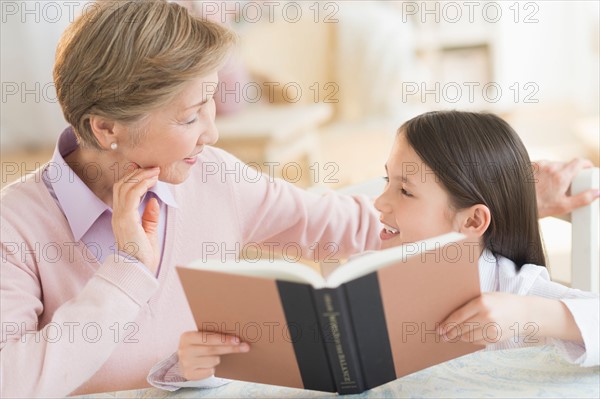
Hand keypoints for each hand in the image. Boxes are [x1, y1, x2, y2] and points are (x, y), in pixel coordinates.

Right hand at [111, 166, 160, 272]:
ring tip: (155, 171)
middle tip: (153, 167)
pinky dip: (141, 185)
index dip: (133, 178)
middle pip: (122, 185)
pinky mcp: (125, 219)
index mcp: (122, 218)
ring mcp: (120, 217)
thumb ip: (149, 217)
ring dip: (141, 176)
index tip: (147, 171)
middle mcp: (117, 215)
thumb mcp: (148, 233)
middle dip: (137, 173)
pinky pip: (131, 196)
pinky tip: (152, 181)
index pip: (123, 192)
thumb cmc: (143, 256)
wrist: (139, 271)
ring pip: (125, 187)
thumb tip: (154, 201)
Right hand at [178, 331, 249, 380]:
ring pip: (213, 361)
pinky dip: (212, 368)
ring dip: (218, 358)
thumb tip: (236, 337)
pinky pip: (210, 371)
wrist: (183, 360)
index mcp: (187, 337)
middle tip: (244, 347)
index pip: (209, 337)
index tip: (238, 340)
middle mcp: (184, 350)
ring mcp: (186, 364)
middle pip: (213, 350)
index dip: (224, 339)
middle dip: (230, 348)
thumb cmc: (197, 346)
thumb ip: (213, 335)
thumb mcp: (199, 337)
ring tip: (213, 355)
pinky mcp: (189, 374)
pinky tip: (207, 364)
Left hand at [438, 292, 582, 344]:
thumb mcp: (486, 296)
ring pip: (468, 337)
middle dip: (450, 332)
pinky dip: (469, 340)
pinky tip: (464, 338)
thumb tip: (449, 312)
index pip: (458, 316)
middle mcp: (486, 316)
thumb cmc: (502, 301)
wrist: (525, 313)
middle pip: (461, 328)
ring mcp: (492, 329)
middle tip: (442, 335)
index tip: (439, 328)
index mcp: (481, 302)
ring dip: (458, 337)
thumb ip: (470, 303)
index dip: (447, 324)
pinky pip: (477, 341)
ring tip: (450, 336)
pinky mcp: (495, 339)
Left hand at [534, 158, 598, 217]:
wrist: (514, 205)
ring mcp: (538, 165)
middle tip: (568, 184)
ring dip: (556, 172)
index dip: (586, 164)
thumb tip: (598, 192)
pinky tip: (540, 183)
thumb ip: (584, 199)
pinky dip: (544, 172)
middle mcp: (550, 167)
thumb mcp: (564, 206)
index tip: (588, 169)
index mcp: (561, 175)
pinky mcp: (529, 166)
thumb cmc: (538, 207)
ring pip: (553, 164)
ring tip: (551, 186)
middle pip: (566, 164)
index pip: (579, 162)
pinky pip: (541, 166)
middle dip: (570, 172)